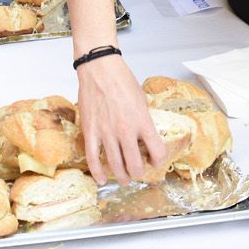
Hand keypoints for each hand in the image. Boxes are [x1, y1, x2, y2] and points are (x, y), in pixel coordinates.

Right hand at [77, 56, 165, 184]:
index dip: (158, 160)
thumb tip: (145, 135)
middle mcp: (126, 130)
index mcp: (143, 121)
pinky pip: (93, 159)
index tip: (155, 160)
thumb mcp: (142, 99)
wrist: (100, 69)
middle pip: (135, 165)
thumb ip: (144, 120)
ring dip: (121, 176)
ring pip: (116, 166)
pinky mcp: (90, 132)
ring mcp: (107, 133)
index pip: (157, 152)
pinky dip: (97, 172)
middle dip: (138, 173)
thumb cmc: (121, 80)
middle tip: (137, 172)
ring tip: (123, 179)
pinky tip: (101, 179)